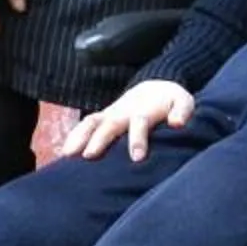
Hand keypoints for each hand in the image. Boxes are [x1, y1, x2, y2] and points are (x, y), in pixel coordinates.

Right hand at [64, 80, 196, 161]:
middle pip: (110, 124)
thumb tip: (177, 124)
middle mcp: (124, 112)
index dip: (138, 139)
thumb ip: (182, 111)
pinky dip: (74, 137)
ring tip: (68, 154)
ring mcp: (110, 114)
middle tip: (90, 156)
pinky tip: (64, 154)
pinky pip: (85, 125)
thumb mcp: (182, 101)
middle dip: (100, 139)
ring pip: (92, 122)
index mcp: (145, 110)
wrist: (153, 88)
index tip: (137, 158)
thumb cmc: (170, 101)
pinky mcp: (102, 119)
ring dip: (79, 137)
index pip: (140, 123)